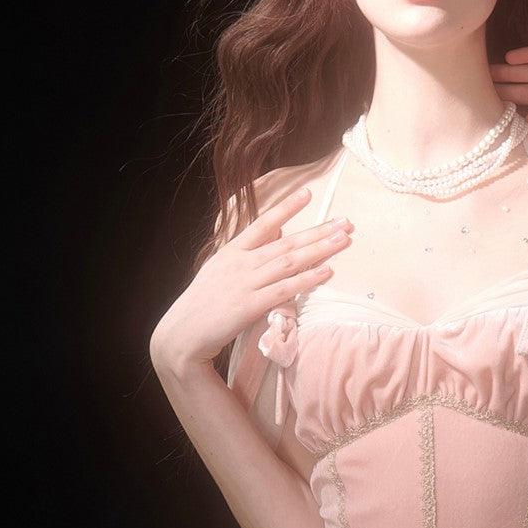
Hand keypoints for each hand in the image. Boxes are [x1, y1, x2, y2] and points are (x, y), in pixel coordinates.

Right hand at [149, 185, 353, 370]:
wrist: (182, 334)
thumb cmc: (203, 305)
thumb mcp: (219, 272)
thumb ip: (244, 256)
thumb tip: (272, 240)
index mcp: (231, 252)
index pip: (262, 223)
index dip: (286, 207)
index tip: (308, 192)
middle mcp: (240, 263)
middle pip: (286, 243)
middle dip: (318, 231)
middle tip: (346, 222)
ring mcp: (245, 283)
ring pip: (289, 262)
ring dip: (319, 250)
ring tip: (343, 241)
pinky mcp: (249, 305)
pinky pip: (284, 288)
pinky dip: (307, 279)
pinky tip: (327, 271)